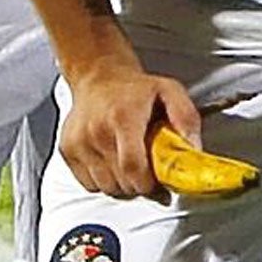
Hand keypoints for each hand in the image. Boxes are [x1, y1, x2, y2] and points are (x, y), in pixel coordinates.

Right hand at [62, 59, 202, 201]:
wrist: (99, 76)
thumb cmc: (136, 87)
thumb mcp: (170, 91)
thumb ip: (186, 118)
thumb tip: (194, 147)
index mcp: (123, 117)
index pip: (132, 165)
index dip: (147, 183)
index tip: (158, 184)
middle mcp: (97, 132)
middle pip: (120, 180)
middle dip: (139, 184)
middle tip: (150, 171)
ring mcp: (79, 143)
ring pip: (104, 186)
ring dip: (122, 184)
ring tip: (132, 163)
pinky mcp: (67, 151)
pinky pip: (88, 183)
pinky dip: (104, 180)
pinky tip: (114, 162)